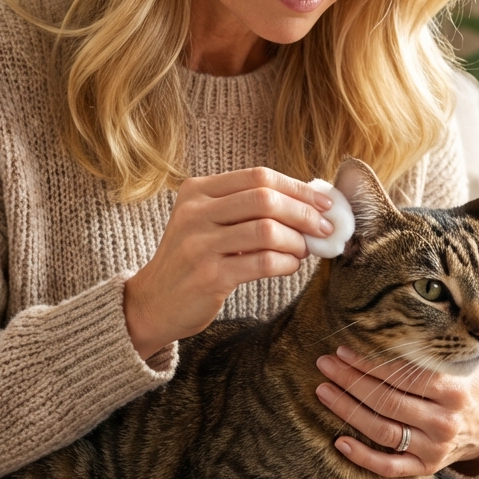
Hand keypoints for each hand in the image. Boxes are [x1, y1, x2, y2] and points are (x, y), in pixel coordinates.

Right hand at [124, 168, 334, 359]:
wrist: (154, 302)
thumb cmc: (193, 259)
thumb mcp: (208, 222)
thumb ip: (247, 208)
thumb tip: (309, 203)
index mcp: (197, 190)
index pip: (258, 176)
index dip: (297, 188)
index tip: (324, 202)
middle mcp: (195, 212)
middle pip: (265, 199)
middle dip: (304, 213)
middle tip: (324, 228)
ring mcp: (199, 244)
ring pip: (267, 230)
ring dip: (297, 241)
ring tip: (304, 250)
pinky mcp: (209, 276)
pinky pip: (262, 262)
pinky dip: (286, 263)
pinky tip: (290, 266)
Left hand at [314, 346, 478, 477]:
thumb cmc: (465, 385)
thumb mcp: (462, 362)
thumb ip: (437, 347)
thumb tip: (396, 317)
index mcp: (452, 390)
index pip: (402, 375)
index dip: (369, 363)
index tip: (343, 351)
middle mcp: (444, 421)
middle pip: (387, 401)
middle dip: (351, 381)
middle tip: (325, 365)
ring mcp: (435, 449)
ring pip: (383, 431)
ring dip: (348, 411)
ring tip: (323, 391)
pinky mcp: (426, 469)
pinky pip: (390, 467)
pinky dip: (363, 457)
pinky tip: (339, 442)